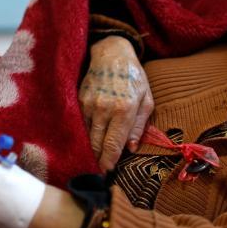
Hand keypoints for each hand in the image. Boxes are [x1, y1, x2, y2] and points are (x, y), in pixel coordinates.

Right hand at [80, 36, 153, 171]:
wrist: (111, 54)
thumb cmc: (134, 78)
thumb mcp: (147, 99)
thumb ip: (140, 125)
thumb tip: (131, 148)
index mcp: (125, 109)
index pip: (114, 144)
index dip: (110, 161)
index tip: (108, 173)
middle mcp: (105, 108)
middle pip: (97, 144)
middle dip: (98, 160)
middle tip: (100, 173)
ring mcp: (89, 104)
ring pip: (87, 136)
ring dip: (90, 150)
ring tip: (94, 160)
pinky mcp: (79, 100)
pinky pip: (80, 124)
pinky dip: (84, 135)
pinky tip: (87, 142)